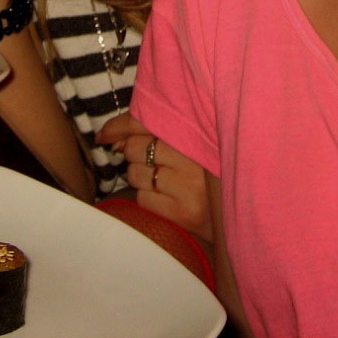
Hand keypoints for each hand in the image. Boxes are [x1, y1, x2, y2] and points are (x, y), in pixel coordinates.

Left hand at [97, 112, 211, 243]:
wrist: (231, 216)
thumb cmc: (201, 175)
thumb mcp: (185, 145)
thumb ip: (152, 133)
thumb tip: (110, 138)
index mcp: (197, 133)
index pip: (147, 121)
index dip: (120, 127)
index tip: (106, 136)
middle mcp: (195, 157)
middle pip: (136, 148)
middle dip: (135, 156)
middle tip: (152, 162)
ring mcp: (189, 186)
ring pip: (135, 174)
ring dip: (140, 178)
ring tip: (162, 180)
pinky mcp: (184, 213)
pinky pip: (143, 199)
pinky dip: (147, 198)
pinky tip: (165, 198)